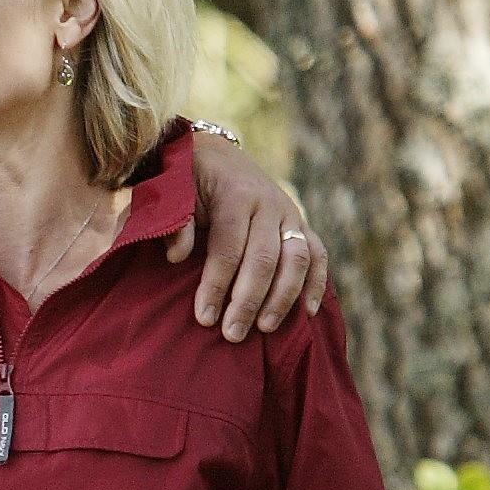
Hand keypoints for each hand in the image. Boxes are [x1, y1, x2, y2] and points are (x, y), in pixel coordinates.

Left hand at [172, 125, 331, 340]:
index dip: (217, 284)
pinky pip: (318, 255)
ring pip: (296, 259)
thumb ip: (173, 221)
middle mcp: (269, 203)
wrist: (216, 156)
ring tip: (264, 329)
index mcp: (235, 194)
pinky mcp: (302, 225)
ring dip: (283, 298)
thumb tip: (177, 256)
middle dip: (248, 300)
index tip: (204, 317)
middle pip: (264, 258)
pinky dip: (315, 283)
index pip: (229, 245)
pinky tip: (307, 313)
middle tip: (232, 334)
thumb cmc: (187, 182)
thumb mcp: (171, 192)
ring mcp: (290, 214)